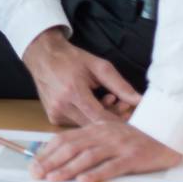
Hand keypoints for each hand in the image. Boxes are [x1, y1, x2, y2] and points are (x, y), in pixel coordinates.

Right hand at [22, 28, 142, 126]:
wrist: (43, 55)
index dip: (119, 121)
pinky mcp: (53, 117)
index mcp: (73, 91)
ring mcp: (55, 112)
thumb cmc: (71, 58)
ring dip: (100, 117)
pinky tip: (92, 103)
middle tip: (123, 105)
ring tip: (107, 99)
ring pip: (86, 125)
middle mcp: (62, 105)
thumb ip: (120, 85)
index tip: (131, 117)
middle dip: (112, 117)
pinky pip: (76, 123)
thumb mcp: (98, 66)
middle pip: (95, 124)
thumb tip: (140, 100)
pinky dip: (87, 117)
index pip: (101, 117)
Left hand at [31, 119, 182, 181]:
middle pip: (72, 147)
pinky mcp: (132, 157)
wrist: (167, 134)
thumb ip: (89, 142)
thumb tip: (63, 156)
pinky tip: (84, 180)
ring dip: (68, 168)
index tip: (34, 163)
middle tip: (36, 173)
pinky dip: (96, 173)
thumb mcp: (108, 134)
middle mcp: (104, 134)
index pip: (66, 138)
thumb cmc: (135, 137)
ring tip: (54, 178)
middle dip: (51, 161)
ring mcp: (118, 145)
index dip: (48, 151)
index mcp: (95, 128)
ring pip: (88, 157)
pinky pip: (112, 166)